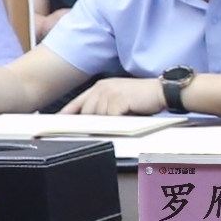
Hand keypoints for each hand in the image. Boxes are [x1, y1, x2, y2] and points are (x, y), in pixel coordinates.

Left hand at [62, 75, 176, 115]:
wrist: (163, 91)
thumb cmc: (144, 97)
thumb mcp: (120, 97)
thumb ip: (104, 105)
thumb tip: (91, 120)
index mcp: (100, 87)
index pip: (77, 102)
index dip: (66, 114)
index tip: (56, 123)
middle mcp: (102, 88)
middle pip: (86, 112)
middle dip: (88, 124)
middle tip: (91, 133)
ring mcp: (109, 93)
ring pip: (98, 117)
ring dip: (105, 124)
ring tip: (116, 126)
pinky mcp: (118, 100)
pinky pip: (109, 118)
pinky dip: (114, 124)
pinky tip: (122, 123)